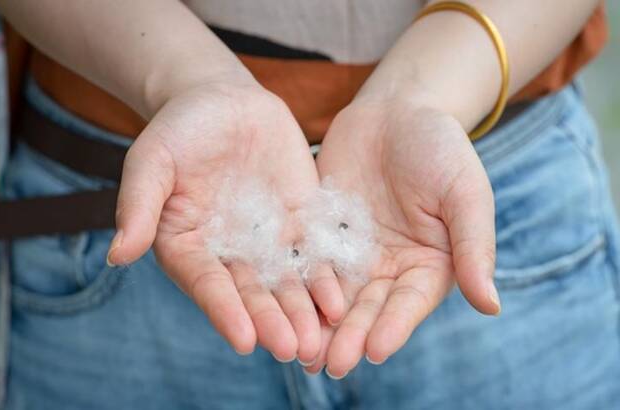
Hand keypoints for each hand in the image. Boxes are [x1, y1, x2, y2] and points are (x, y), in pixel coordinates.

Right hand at [106, 77, 344, 363]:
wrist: (222, 100)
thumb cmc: (178, 129)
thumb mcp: (152, 160)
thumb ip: (139, 205)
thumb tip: (117, 256)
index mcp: (187, 247)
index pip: (207, 284)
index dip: (225, 311)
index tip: (245, 340)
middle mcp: (227, 254)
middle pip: (251, 292)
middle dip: (272, 321)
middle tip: (293, 349)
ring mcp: (265, 240)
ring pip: (285, 282)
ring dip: (302, 311)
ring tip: (320, 338)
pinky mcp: (297, 221)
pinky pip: (313, 253)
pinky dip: (326, 277)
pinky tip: (340, 299)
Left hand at [304, 94, 499, 376]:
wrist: (397, 111)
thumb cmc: (441, 147)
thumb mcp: (464, 192)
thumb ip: (474, 246)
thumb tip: (491, 305)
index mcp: (427, 265)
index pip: (409, 303)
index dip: (394, 326)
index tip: (376, 351)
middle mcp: (388, 268)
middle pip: (367, 307)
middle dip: (349, 336)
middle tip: (329, 364)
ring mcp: (352, 253)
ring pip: (333, 295)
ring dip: (318, 324)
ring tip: (300, 352)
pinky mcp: (321, 234)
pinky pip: (306, 262)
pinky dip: (294, 285)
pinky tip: (278, 304)